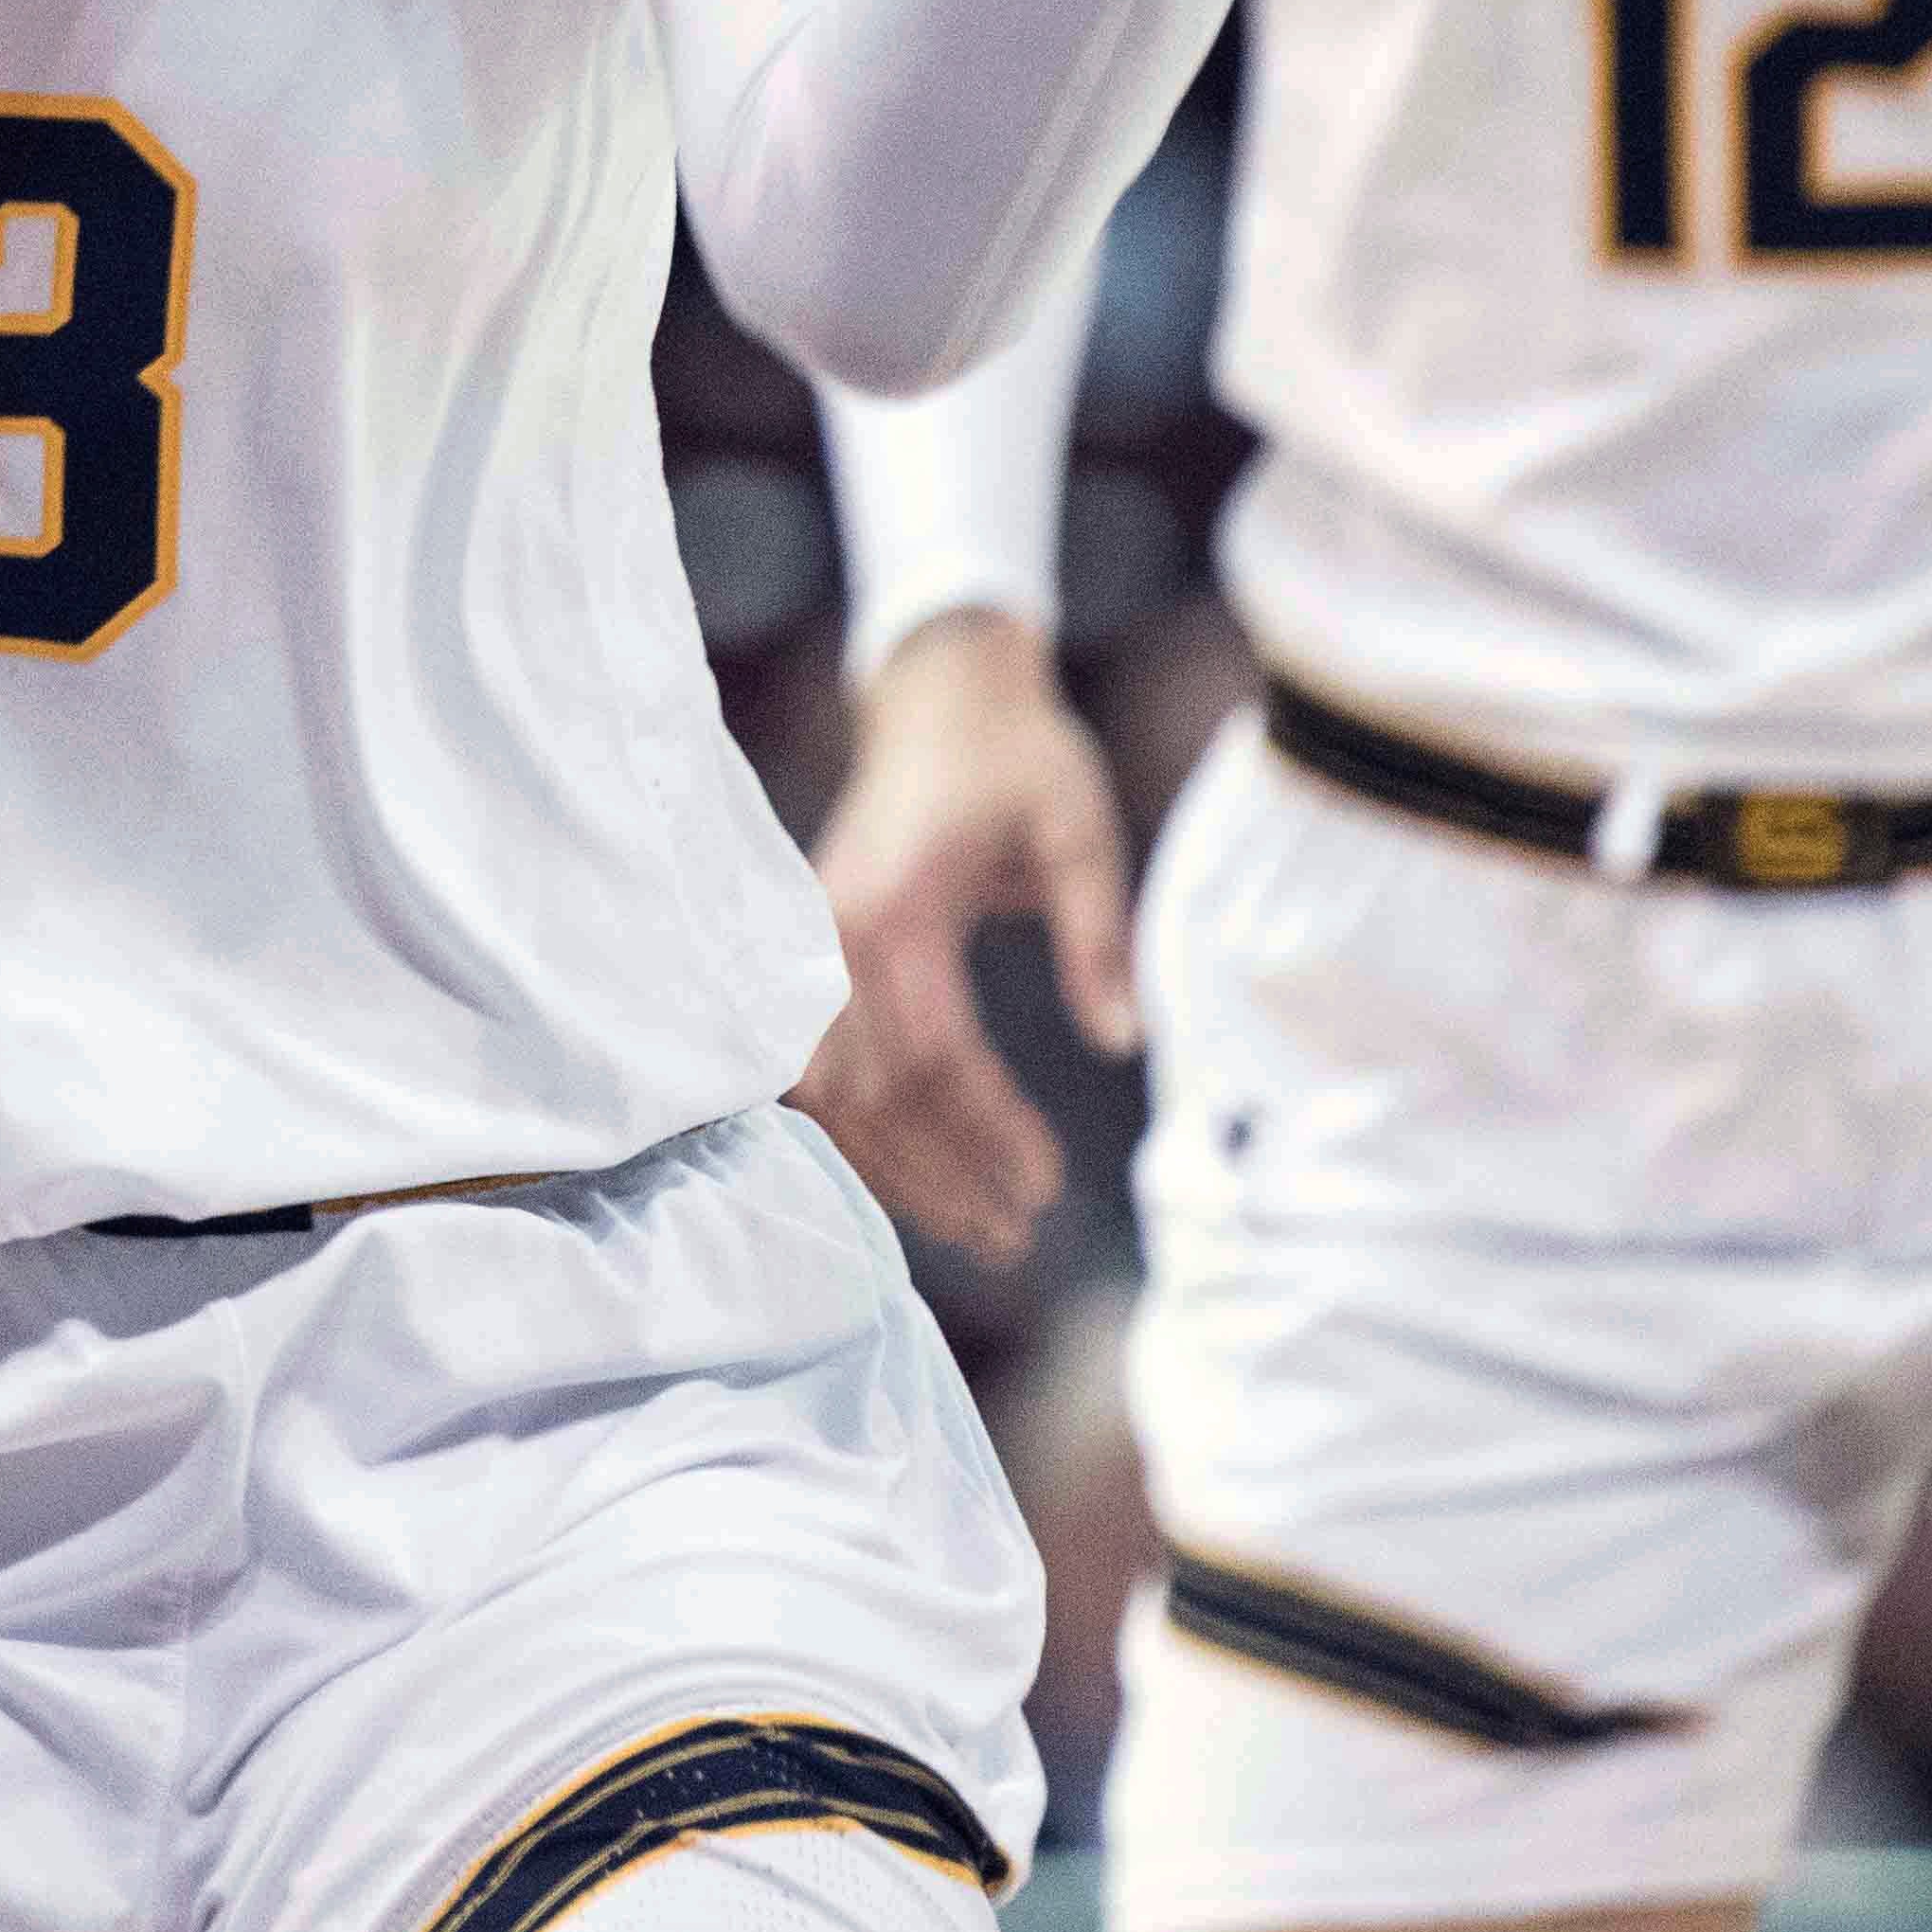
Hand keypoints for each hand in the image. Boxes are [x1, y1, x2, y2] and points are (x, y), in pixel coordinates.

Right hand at [788, 610, 1138, 1269]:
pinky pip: (814, 1058)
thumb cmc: (1020, 758)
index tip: (1050, 1186)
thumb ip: (1096, 936)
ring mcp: (812, 941)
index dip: (992, 1131)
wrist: (941, 695)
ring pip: (833, 1087)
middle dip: (941, 1173)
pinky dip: (853, 1123)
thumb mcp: (1079, 833)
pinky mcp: (813, 946)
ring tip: (966, 1223)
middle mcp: (835, 933)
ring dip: (893, 1163)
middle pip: (875, 1090)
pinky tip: (898, 1166)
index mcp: (898, 907)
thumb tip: (1119, 1043)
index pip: (938, 1054)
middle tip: (1012, 1236)